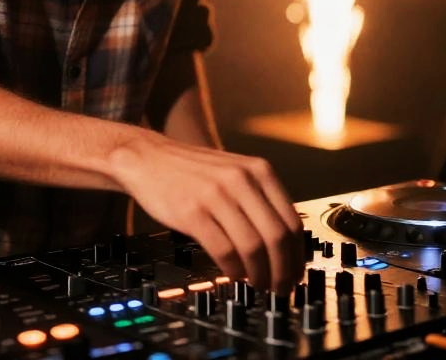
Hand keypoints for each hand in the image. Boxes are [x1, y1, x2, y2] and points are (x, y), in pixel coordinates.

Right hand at [111, 133, 303, 290]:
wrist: (147, 157)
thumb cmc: (191, 170)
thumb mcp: (234, 171)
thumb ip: (259, 198)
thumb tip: (286, 243)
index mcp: (258, 170)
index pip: (292, 221)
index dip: (298, 255)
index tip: (296, 273)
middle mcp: (241, 179)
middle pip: (277, 237)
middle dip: (284, 271)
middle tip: (280, 288)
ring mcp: (216, 195)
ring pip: (253, 247)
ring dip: (260, 275)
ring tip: (257, 284)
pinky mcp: (192, 212)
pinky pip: (224, 251)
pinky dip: (234, 270)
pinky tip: (233, 274)